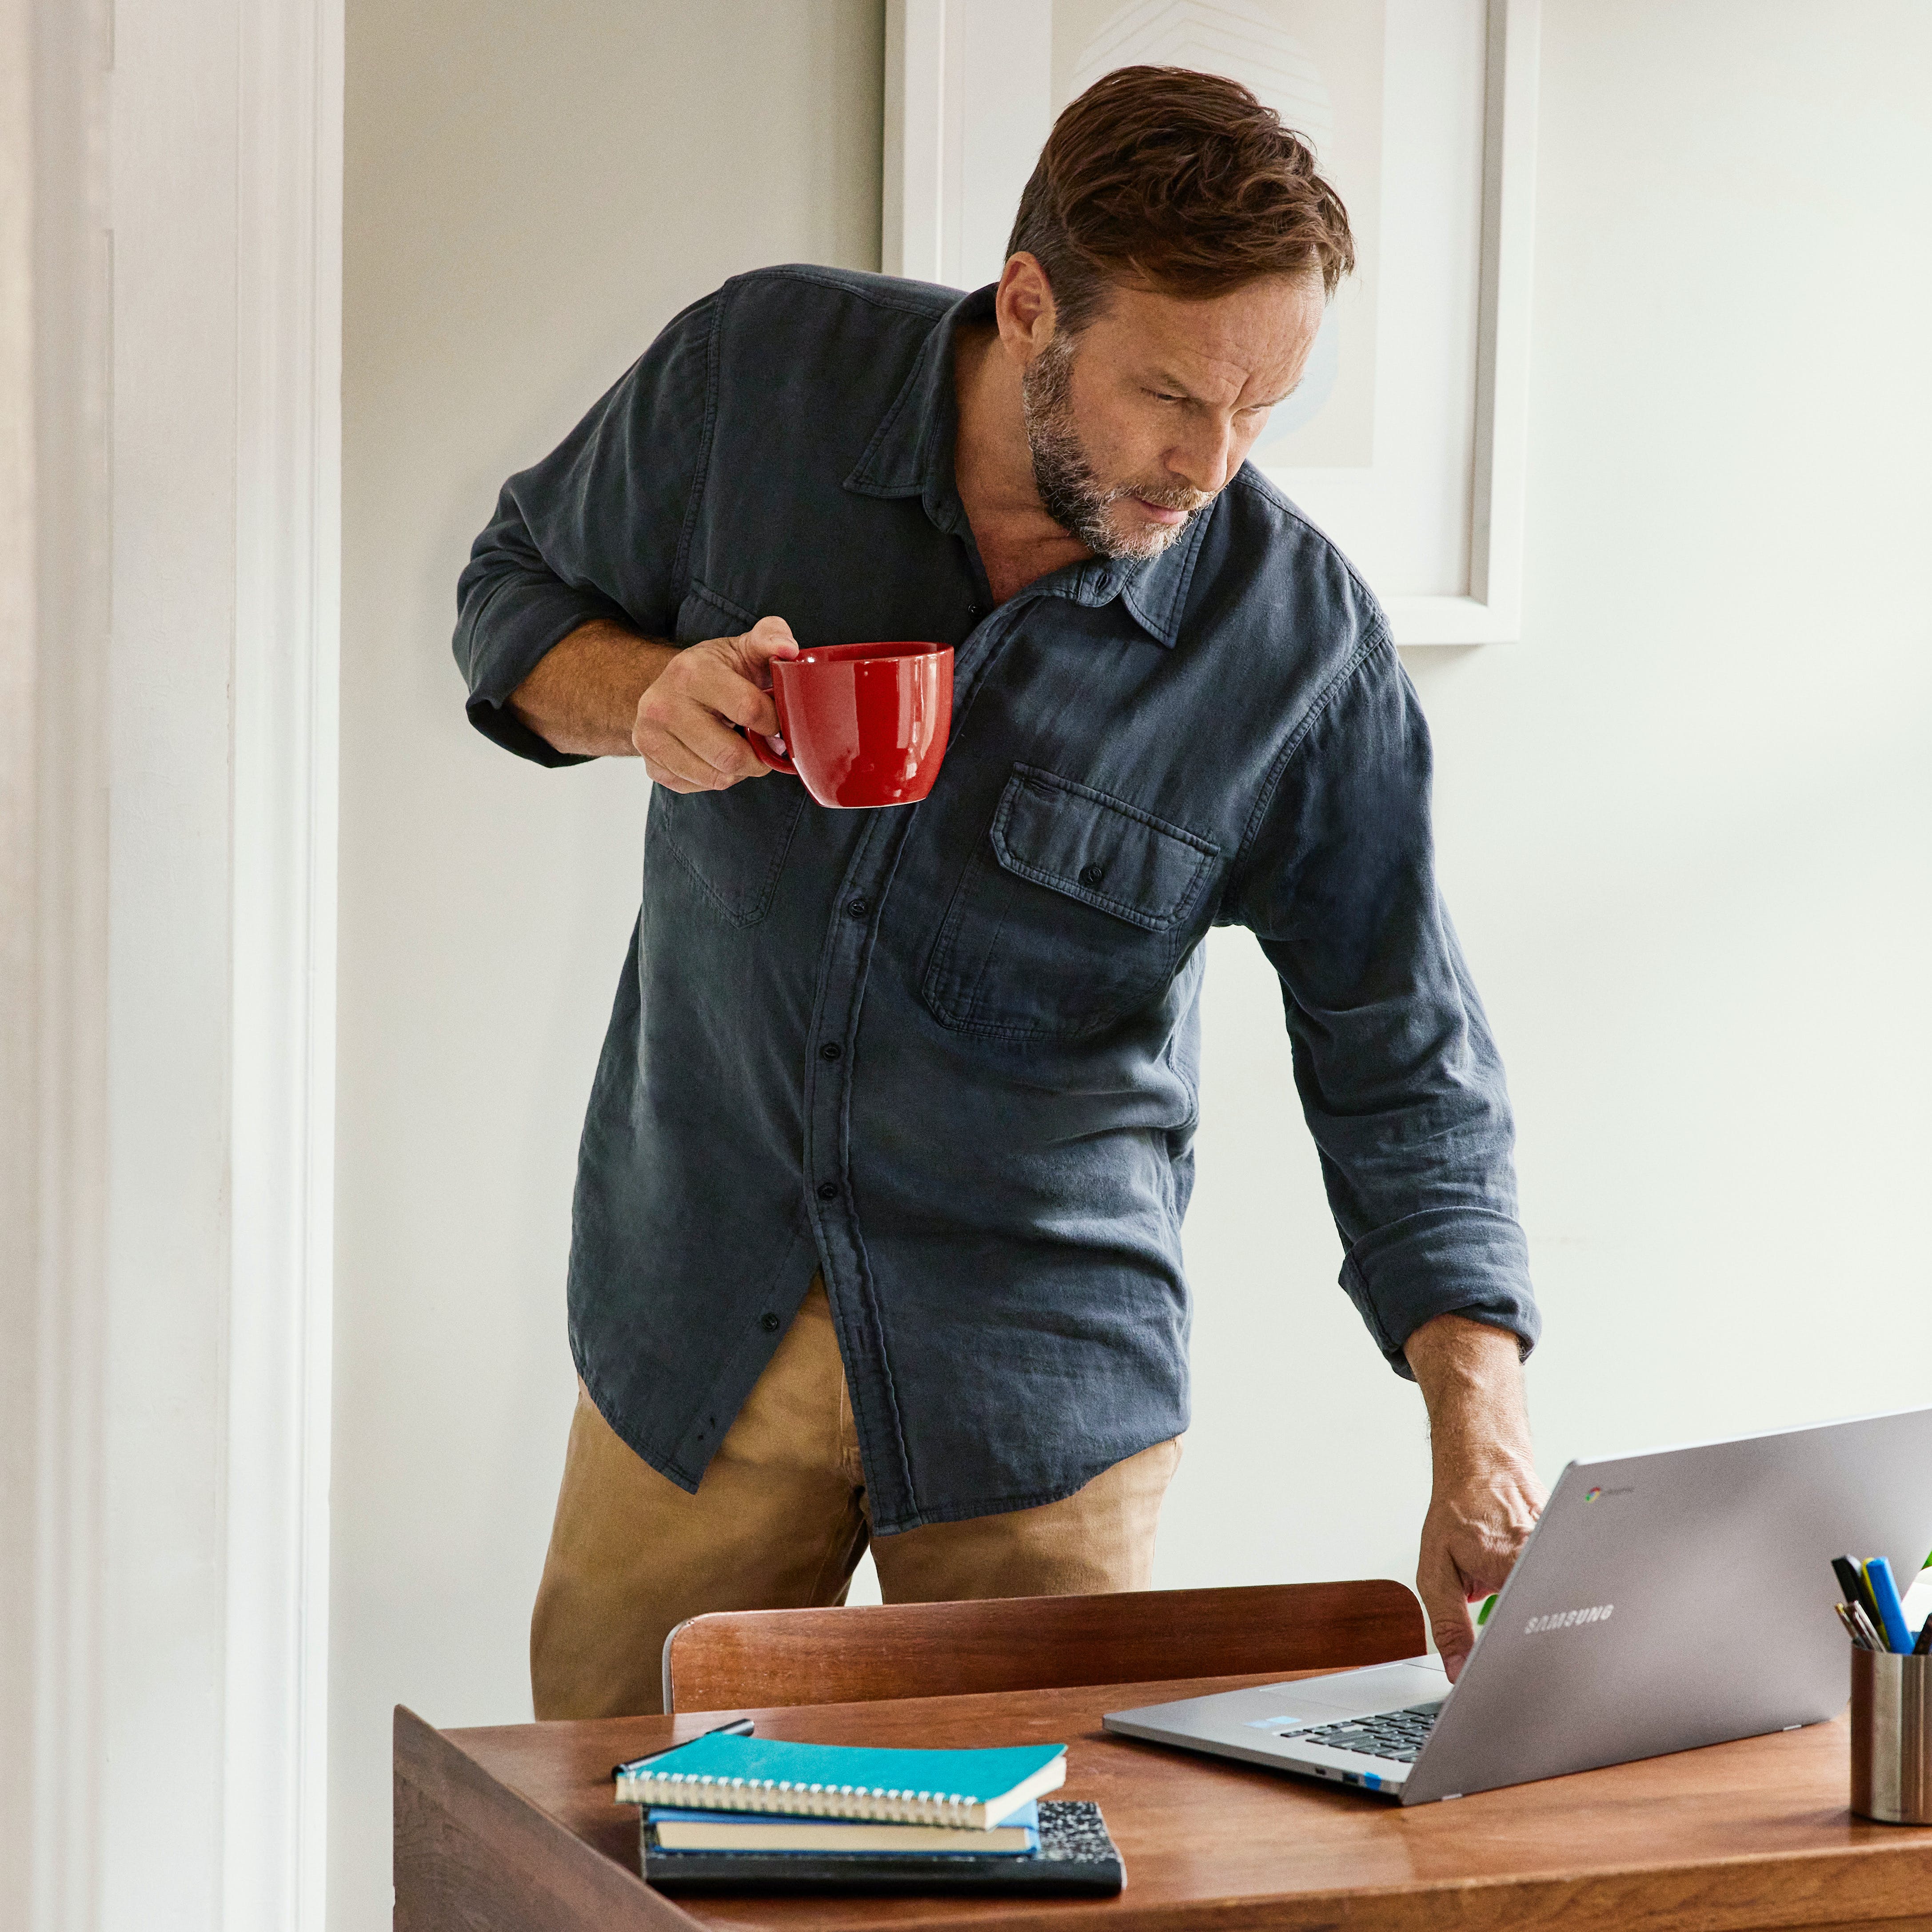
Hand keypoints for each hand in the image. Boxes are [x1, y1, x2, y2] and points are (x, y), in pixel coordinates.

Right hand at [631, 615, 798, 792]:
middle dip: (758, 757)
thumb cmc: (717, 671)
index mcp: (690, 672)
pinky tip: (716, 755)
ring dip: (739, 770)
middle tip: (763, 745)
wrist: (670, 688)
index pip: (748, 709)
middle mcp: (663, 706)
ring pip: (717, 778)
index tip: (776, 722)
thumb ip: (770, 637)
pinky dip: (717, 777)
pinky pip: (700, 787)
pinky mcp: (652, 766)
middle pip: (731, 756)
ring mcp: (652, 738)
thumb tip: (788, 648)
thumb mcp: (743, 647)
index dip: (774, 723)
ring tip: (739, 747)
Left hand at [1403, 1314, 1545, 1682]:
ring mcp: (1565, 1549)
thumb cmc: (1457, 1513)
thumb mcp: (1435, 1570)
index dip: (1525, 1653)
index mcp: (1508, 1565)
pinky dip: (1558, 1593)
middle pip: (1555, 1615)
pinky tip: (1550, 1588)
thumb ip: (1448, 1625)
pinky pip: (1571, 1581)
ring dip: (1551, 1614)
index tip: (1517, 1674)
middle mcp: (1543, 1557)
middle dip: (1543, 1642)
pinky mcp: (1576, 1546)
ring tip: (1539, 1614)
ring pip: (1567, 1599)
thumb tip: (1457, 1671)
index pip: (1530, 1622)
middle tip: (1531, 1653)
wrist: (1484, 1464)